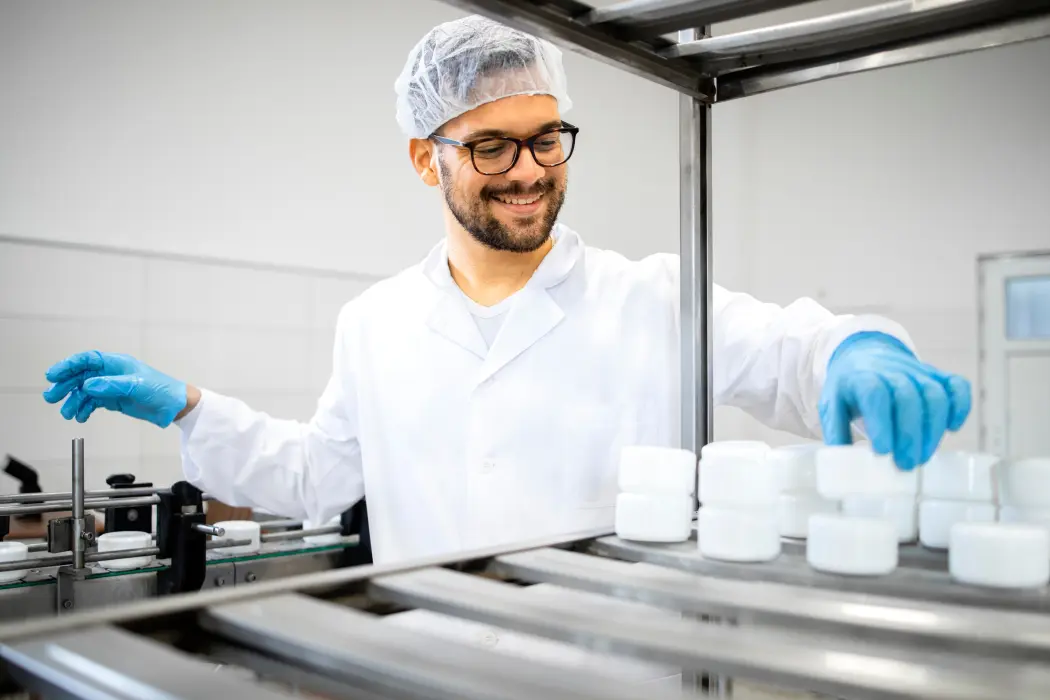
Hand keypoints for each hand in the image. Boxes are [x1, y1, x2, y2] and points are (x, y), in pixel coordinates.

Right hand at [43, 351, 189, 427]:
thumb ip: (112, 385)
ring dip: (73, 401)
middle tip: (51, 398)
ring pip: (84, 391)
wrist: (175, 407)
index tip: (53, 375)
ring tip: (67, 413)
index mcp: (116, 363)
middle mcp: (111, 373)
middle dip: (64, 386)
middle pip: (80, 376)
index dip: (68, 365)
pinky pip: (92, 403)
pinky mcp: (113, 400)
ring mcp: (111, 387)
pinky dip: (84, 409)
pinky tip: (80, 417)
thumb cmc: (162, 390)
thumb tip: (89, 385)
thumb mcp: (137, 386)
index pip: (87, 360)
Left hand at [819, 332, 970, 470]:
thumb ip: (835, 432)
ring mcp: (918, 371)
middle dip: (909, 435)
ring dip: (933, 429)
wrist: (865, 354)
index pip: (875, 395)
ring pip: (934, 395)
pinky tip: (952, 427)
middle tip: (905, 464)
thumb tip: (841, 463)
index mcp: (862, 377)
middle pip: (908, 398)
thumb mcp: (832, 405)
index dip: (881, 423)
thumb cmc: (850, 387)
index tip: (882, 451)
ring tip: (922, 456)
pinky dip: (960, 406)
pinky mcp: (937, 374)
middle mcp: (893, 371)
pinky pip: (956, 386)